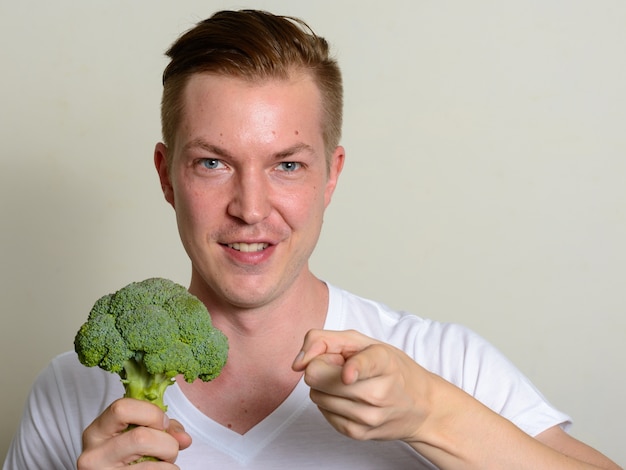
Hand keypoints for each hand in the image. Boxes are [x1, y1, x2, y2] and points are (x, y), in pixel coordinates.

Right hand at [77, 398, 190, 468]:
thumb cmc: (126, 456)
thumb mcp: (136, 434)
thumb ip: (161, 428)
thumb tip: (184, 439)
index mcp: (97, 431)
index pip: (122, 409)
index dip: (151, 413)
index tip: (163, 422)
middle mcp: (94, 453)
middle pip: (140, 437)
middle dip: (167, 441)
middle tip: (169, 447)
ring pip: (149, 464)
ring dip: (168, 460)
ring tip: (165, 461)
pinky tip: (161, 469)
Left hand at [292, 329, 436, 443]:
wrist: (421, 407)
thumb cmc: (391, 368)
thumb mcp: (364, 342)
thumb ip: (324, 340)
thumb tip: (298, 364)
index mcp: (384, 361)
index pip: (364, 365)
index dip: (353, 369)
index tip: (348, 375)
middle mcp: (378, 392)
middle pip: (318, 378)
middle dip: (321, 367)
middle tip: (342, 366)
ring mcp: (368, 416)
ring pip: (315, 395)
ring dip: (324, 385)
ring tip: (348, 382)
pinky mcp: (358, 433)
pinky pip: (321, 412)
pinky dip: (329, 401)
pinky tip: (348, 397)